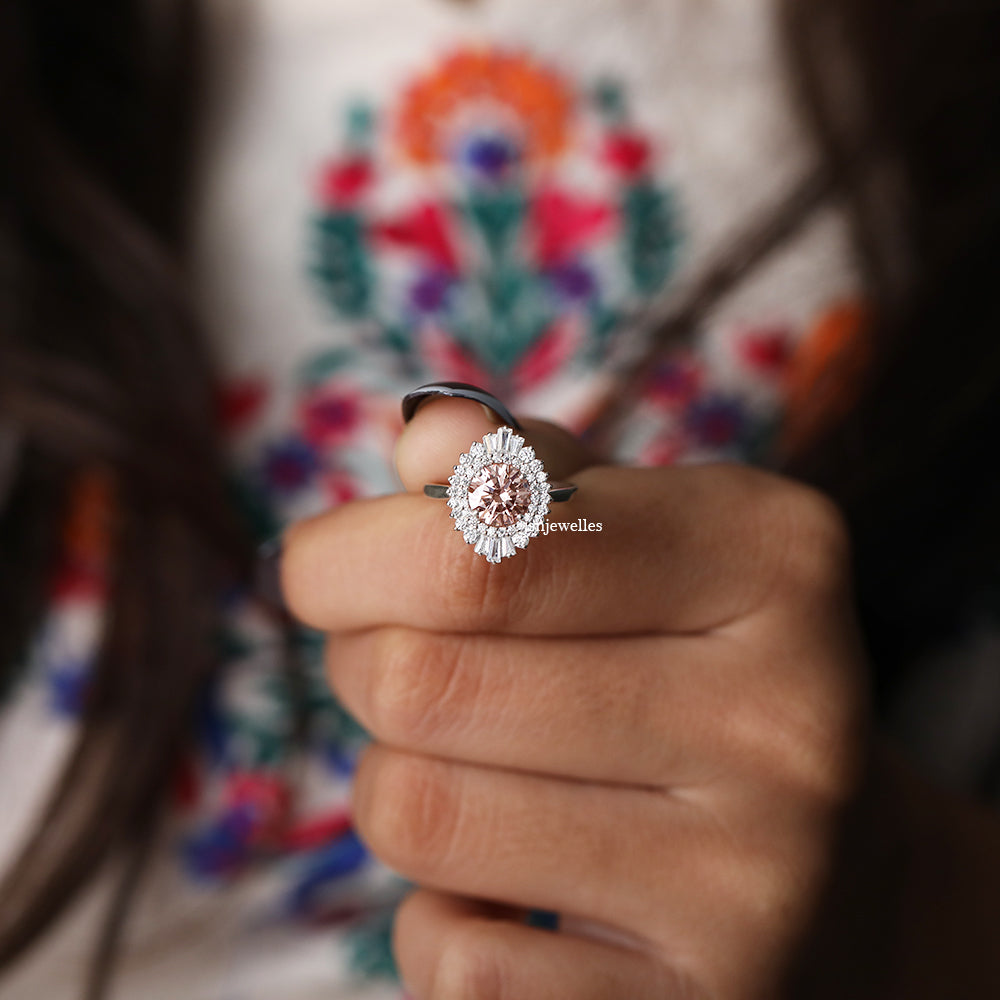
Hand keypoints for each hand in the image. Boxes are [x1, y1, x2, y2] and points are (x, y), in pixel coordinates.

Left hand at [281, 395, 871, 998]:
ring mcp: (754, 880)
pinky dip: (440, 914)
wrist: (841, 871)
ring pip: (416, 814)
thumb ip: (528, 471)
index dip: (349, 557)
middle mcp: (785, 715)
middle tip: (396, 663)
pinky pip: (456, 961)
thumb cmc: (693, 663)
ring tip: (462, 765)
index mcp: (768, 559)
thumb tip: (423, 443)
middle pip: (422, 680)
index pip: (479, 548)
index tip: (322, 568)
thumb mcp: (642, 534)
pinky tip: (512, 883)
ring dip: (395, 782)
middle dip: (363, 663)